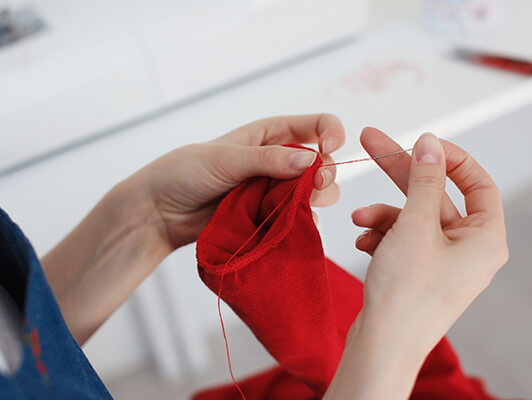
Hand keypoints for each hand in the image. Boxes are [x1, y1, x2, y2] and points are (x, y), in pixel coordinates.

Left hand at [128, 114, 344, 251]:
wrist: (161, 212)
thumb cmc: (185, 173)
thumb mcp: (225, 159)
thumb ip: (267, 160)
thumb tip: (310, 162)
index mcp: (271, 135)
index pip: (317, 126)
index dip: (332, 133)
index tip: (328, 149)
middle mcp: (279, 161)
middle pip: (324, 163)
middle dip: (326, 174)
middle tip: (313, 188)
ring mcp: (276, 191)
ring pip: (318, 193)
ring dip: (316, 200)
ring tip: (297, 208)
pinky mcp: (271, 217)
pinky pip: (301, 219)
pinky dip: (303, 223)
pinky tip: (291, 227)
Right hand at [324, 128, 507, 399]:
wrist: (381, 347)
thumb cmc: (405, 295)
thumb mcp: (415, 226)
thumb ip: (424, 180)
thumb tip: (431, 144)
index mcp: (484, 238)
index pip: (477, 182)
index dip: (449, 158)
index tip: (420, 143)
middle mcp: (468, 249)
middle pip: (436, 196)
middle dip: (402, 174)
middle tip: (372, 143)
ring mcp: (442, 261)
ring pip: (413, 217)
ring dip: (384, 213)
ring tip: (359, 218)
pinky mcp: (419, 272)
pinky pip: (403, 239)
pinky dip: (382, 235)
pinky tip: (363, 241)